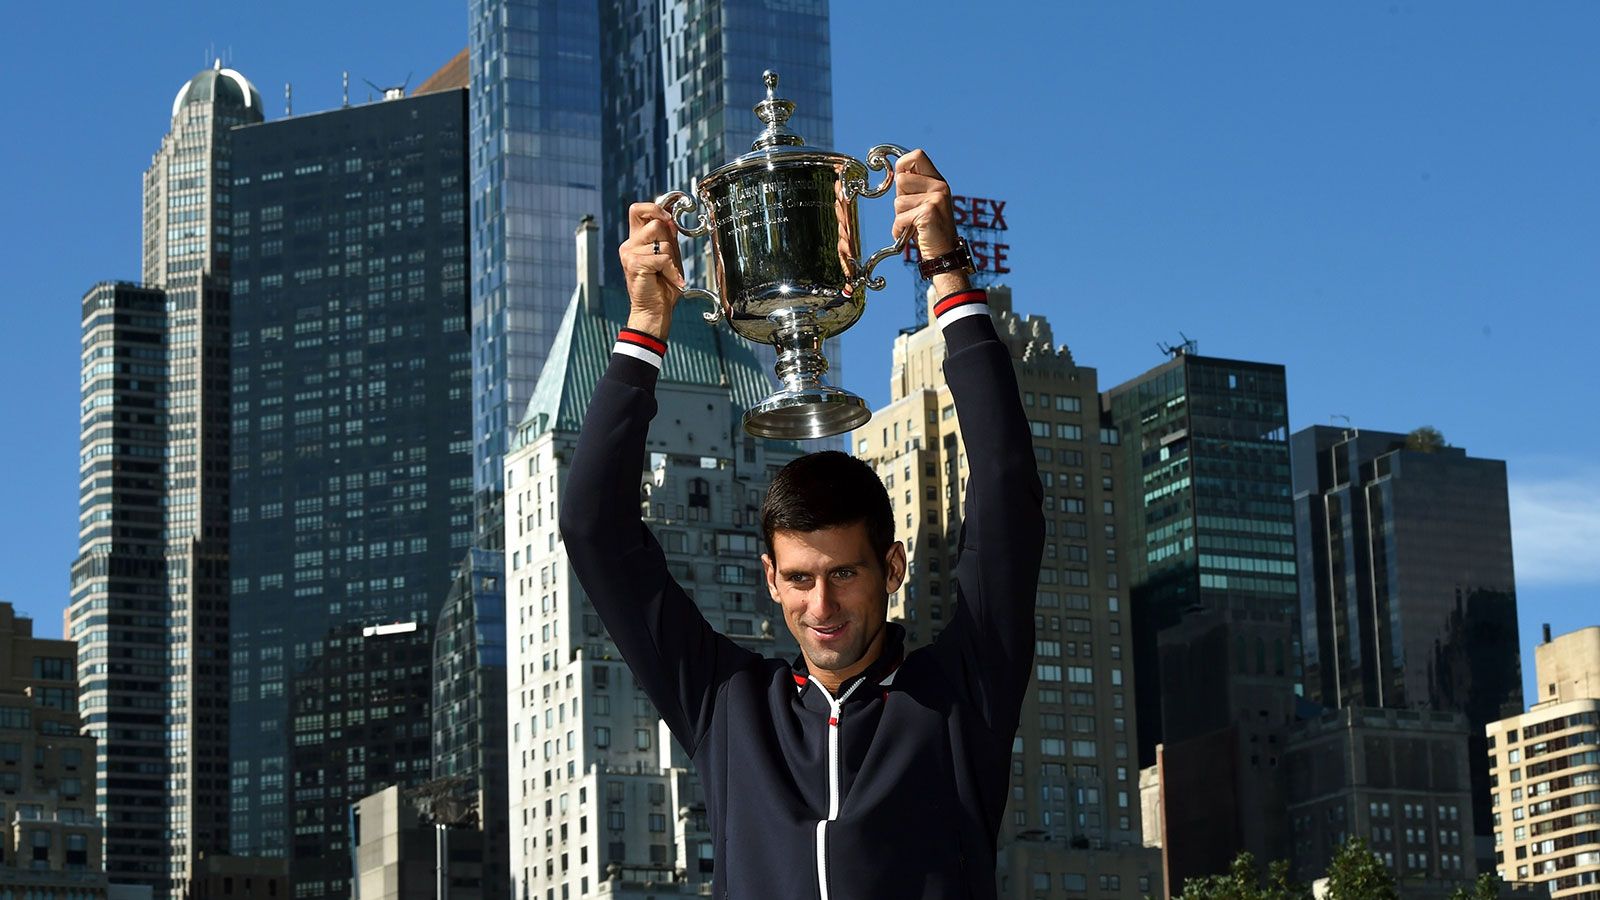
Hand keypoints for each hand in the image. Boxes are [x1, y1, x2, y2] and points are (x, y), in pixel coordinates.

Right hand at [619, 203, 686, 339]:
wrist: (654, 310)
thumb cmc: (661, 286)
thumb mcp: (669, 256)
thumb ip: (668, 237)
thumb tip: (671, 219)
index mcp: (636, 239)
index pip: (638, 209)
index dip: (654, 208)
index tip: (668, 219)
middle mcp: (629, 244)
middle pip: (655, 222)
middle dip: (669, 239)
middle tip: (668, 258)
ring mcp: (629, 253)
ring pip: (662, 241)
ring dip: (672, 259)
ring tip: (667, 273)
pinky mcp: (634, 263)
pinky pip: (663, 258)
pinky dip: (672, 270)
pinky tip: (670, 280)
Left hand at [891, 149, 957, 259]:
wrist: (943, 253)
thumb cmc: (929, 229)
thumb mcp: (923, 202)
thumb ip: (912, 187)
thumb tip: (896, 173)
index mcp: (938, 181)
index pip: (917, 155)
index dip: (902, 165)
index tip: (899, 180)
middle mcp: (940, 186)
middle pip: (901, 179)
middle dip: (900, 198)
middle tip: (911, 212)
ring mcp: (936, 198)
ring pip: (898, 201)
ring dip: (900, 216)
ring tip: (913, 225)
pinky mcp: (928, 213)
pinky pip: (900, 218)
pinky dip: (899, 230)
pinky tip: (910, 234)